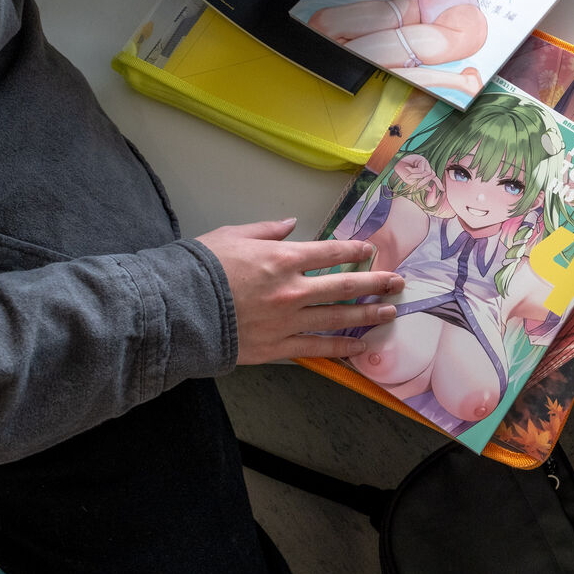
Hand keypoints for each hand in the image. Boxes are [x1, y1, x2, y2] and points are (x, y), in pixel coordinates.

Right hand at [196, 219, 404, 363]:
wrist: (175, 311)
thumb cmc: (200, 269)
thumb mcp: (232, 236)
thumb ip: (266, 231)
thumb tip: (290, 225)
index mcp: (283, 258)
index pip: (330, 252)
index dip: (354, 251)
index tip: (371, 251)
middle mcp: (293, 290)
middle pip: (344, 285)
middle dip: (375, 282)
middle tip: (398, 282)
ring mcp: (288, 321)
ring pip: (338, 318)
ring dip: (368, 315)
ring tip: (389, 312)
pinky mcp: (278, 348)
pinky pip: (318, 348)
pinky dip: (343, 348)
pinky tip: (361, 347)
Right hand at [393, 153, 436, 189]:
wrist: (396, 163)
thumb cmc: (403, 172)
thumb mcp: (412, 182)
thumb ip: (421, 185)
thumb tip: (430, 189)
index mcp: (425, 173)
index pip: (434, 178)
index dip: (439, 184)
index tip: (443, 190)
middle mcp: (427, 167)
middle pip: (432, 176)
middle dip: (424, 182)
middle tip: (417, 186)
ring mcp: (425, 163)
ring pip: (427, 173)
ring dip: (417, 177)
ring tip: (409, 176)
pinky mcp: (422, 159)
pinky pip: (421, 169)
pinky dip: (415, 171)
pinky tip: (408, 168)